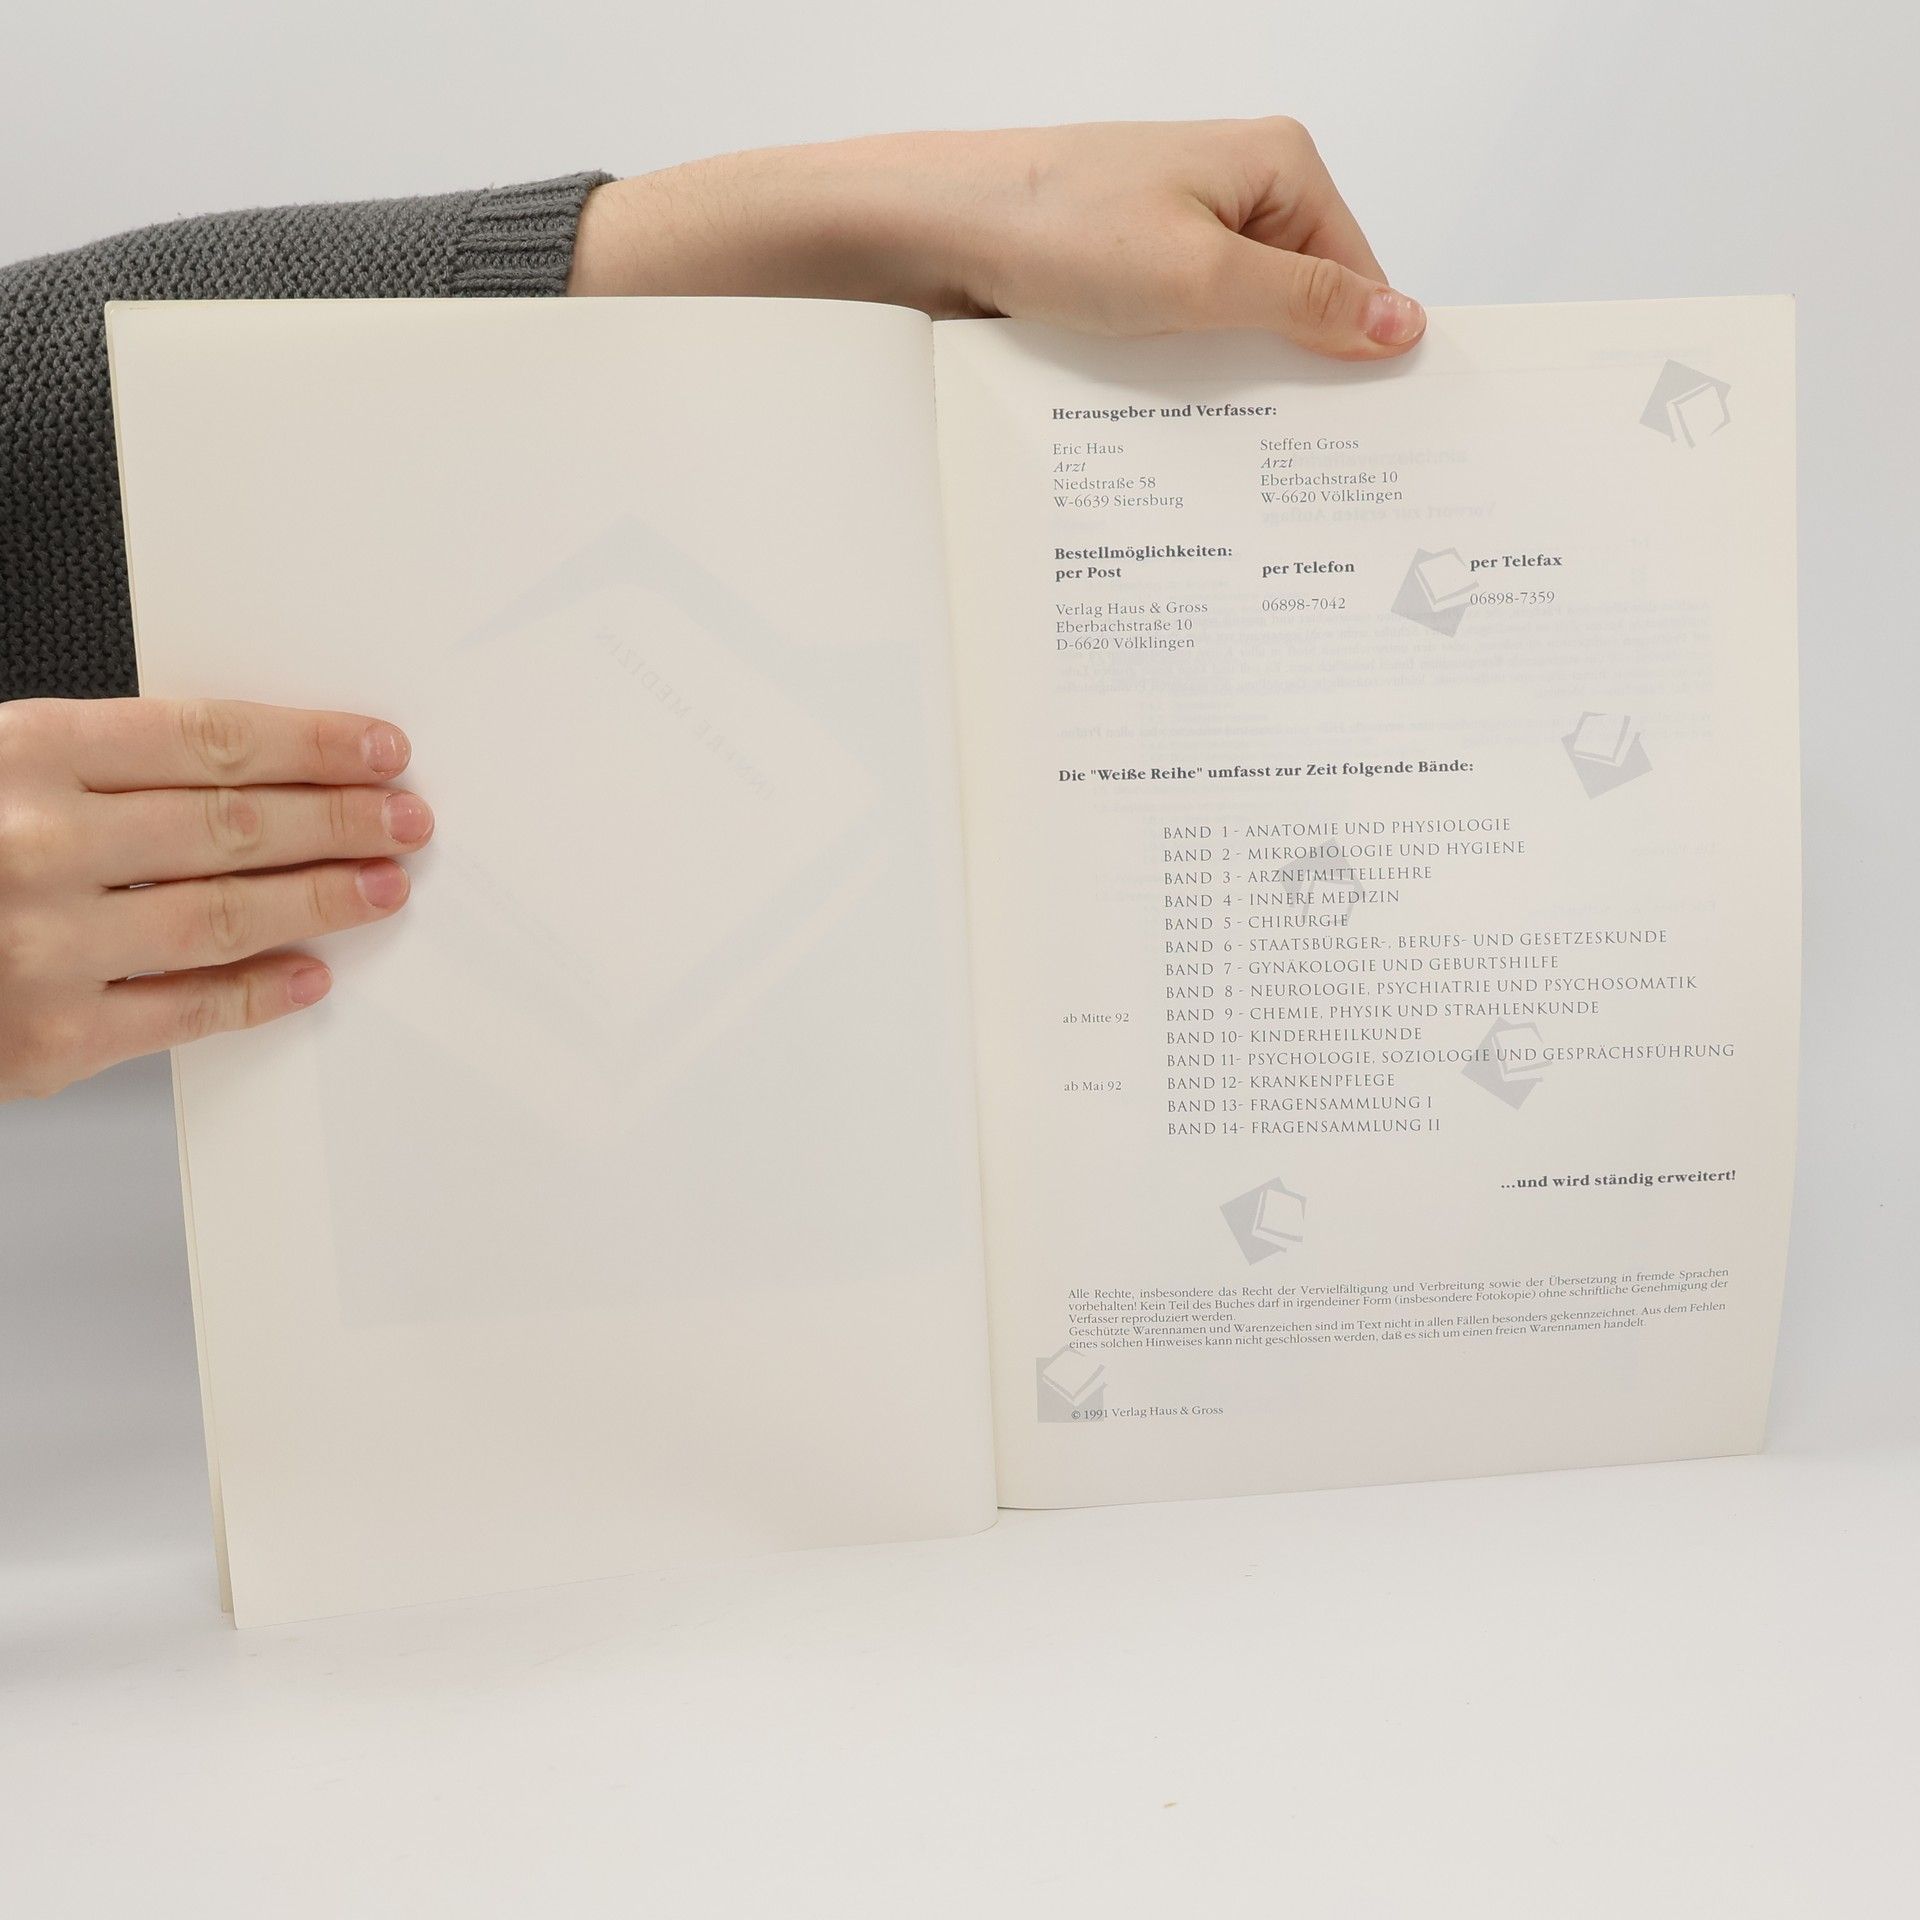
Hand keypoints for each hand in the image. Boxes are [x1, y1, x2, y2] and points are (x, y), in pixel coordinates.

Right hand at [0, 698, 430, 1100]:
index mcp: (22, 753)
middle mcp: (36, 844)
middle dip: (341, 821)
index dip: (314, 744)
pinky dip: (259, 994)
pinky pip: (184, 1011)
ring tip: (381, 887)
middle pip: (236, 825)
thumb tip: (250, 768)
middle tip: (406, 821)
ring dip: (323, 900)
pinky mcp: (45, 1039)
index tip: (380, 751)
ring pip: (226, 916)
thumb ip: (97, 766)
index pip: (210, 739)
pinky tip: (308, 975)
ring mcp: (42, 946)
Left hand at [569, 118, 1423, 361]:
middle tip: (1292, 460)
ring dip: (1231, 381)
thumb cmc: (1053, 228)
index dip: (1360, 356)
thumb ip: (1305, 304)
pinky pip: (1186, 331)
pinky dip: (1182, 372)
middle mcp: (1237, 188)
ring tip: (1223, 440)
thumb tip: (1402, 324)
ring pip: (1241, 326)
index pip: (1360, 274)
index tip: (1360, 437)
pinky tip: (1169, 414)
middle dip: (1294, 375)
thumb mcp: (1200, 279)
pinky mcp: (1133, 267)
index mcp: (1278, 164)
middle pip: (1304, 303)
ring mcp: (1181, 227)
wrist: (930, 229)